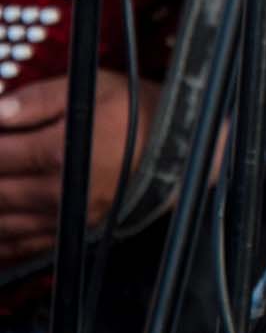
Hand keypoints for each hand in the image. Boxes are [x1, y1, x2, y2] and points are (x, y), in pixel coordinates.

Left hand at [0, 71, 160, 261]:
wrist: (180, 148)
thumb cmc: (138, 114)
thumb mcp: (91, 87)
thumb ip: (37, 98)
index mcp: (59, 152)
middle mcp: (58, 191)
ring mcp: (63, 217)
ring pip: (1, 223)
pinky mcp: (71, 232)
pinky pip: (21, 246)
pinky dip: (1, 239)